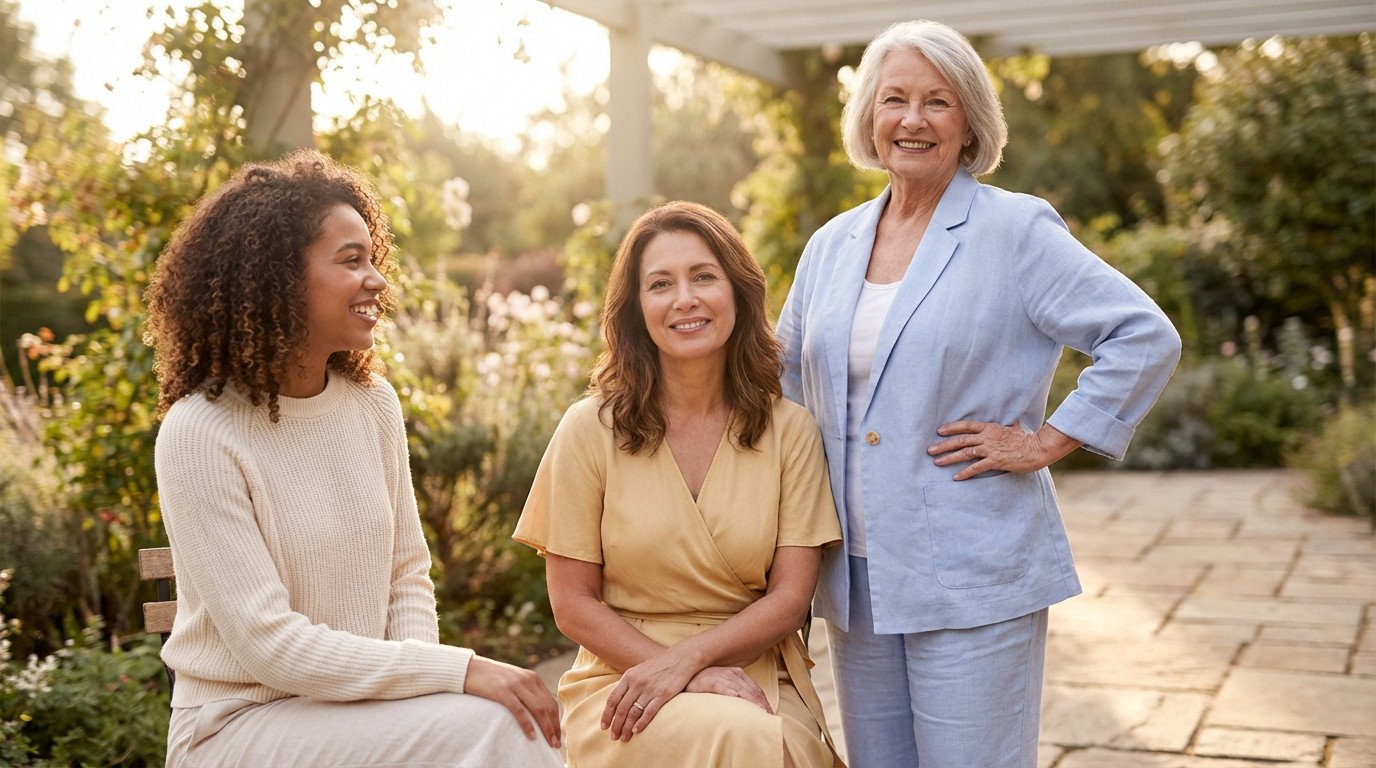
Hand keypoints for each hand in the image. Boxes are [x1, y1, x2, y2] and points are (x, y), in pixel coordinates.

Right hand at [464, 655, 561, 748]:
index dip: (556, 720)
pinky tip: (532, 736)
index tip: (557, 736)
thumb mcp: (513, 681)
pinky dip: (527, 724)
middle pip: (547, 707)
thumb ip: (526, 692)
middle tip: (556, 745)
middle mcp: (528, 679)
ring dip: (546, 728)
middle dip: (554, 727)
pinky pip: (519, 710)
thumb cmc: (490, 679)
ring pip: (538, 709)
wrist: (468, 668)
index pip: (551, 702)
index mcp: (532, 678)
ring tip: (549, 743)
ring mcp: (515, 684)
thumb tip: (537, 713)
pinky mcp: (502, 691)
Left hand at [600, 650, 697, 741]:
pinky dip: (641, 723)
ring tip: (624, 738)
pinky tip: (636, 731)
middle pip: (622, 709)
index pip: (613, 699)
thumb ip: (629, 683)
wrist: (681, 658)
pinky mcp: (663, 695)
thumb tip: (618, 701)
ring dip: (627, 728)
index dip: (607, 715)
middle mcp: (637, 683)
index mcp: (629, 676)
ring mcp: (650, 689)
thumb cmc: (659, 665)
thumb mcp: (640, 670)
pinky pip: (648, 712)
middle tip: (613, 737)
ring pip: (633, 713)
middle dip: (616, 725)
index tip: (604, 726)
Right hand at [685, 666, 771, 713]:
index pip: (756, 689)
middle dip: (761, 705)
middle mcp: (731, 673)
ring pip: (739, 688)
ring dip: (750, 700)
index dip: (764, 703)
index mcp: (737, 674)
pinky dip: (727, 690)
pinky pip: (718, 685)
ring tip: (759, 712)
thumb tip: (749, 708)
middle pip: (751, 690)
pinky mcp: (706, 679)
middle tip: (768, 719)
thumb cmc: (703, 685)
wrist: (682, 677)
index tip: (771, 716)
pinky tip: (734, 696)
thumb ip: (735, 693)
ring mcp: (719, 675)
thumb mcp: (723, 686)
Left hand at [928, 420, 1081, 479]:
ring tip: (937, 462)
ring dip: (949, 458)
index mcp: (990, 428)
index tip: (939, 431)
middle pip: (961, 440)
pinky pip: (976, 467)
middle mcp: (987, 437)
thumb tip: (1009, 420)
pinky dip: (965, 472)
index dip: (952, 428)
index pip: (966, 426)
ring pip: (965, 453)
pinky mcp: (996, 461)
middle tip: (930, 450)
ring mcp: (991, 449)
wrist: (1037, 449)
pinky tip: (955, 477)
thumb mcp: (1013, 427)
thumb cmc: (1026, 439)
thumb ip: (1006, 424)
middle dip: (944, 445)